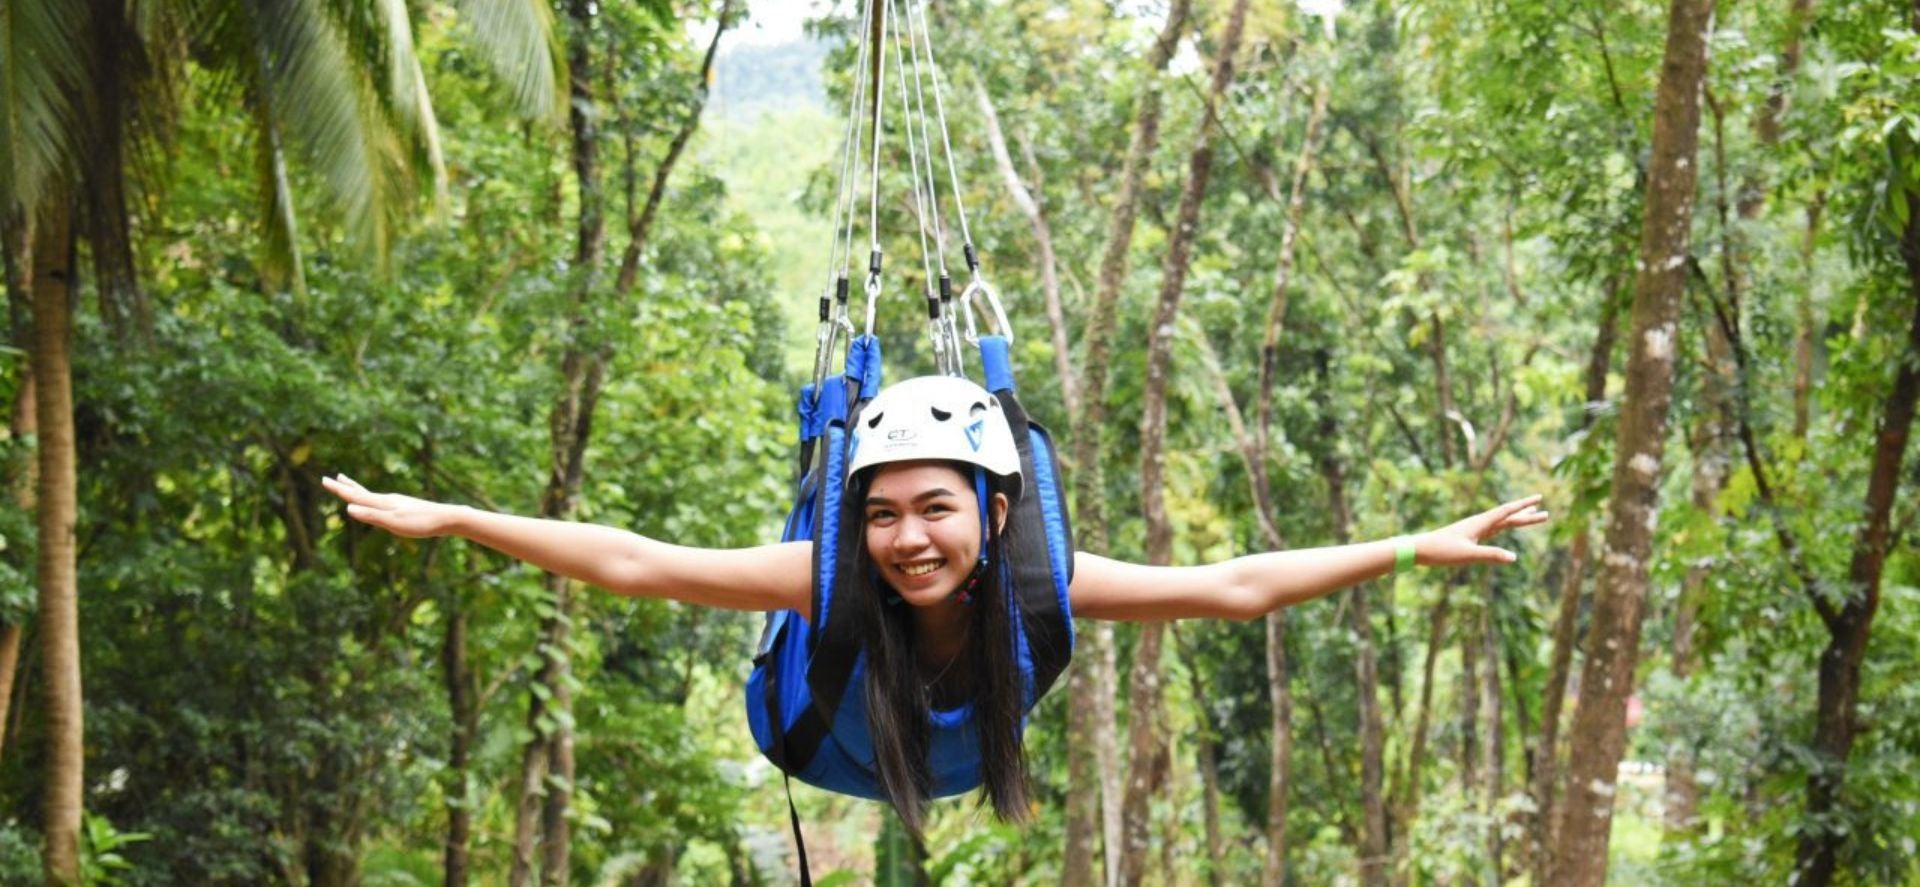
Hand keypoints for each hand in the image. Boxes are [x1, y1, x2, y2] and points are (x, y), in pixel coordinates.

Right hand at [321, 474, 463, 538]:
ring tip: (348, 483)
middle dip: (345, 486)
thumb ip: (372, 516)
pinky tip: (378, 502)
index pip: (356, 495)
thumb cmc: (421, 523)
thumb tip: (348, 508)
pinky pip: (382, 501)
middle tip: (331, 478)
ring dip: (358, 489)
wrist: (447, 518)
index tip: (324, 479)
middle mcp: (388, 499)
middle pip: (362, 492)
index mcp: (383, 502)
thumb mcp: (394, 522)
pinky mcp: (404, 508)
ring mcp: (397, 502)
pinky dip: (372, 499)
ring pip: (372, 495)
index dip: (339, 489)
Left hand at [1414, 494, 1549, 567]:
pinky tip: (1505, 527)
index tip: (1539, 498)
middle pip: (1508, 517)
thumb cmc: (1441, 551)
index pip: (1507, 511)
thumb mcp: (1468, 556)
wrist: (1419, 549)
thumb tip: (1514, 557)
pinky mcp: (1470, 536)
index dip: (1524, 505)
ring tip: (1532, 514)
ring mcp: (1475, 529)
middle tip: (1546, 513)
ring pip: (1501, 522)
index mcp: (1480, 523)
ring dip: (1517, 519)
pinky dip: (1504, 526)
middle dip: (1527, 515)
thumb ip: (1491, 555)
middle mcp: (1479, 523)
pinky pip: (1492, 529)